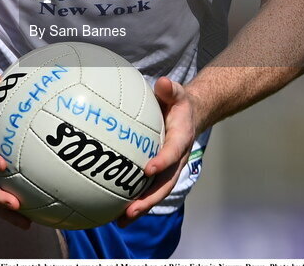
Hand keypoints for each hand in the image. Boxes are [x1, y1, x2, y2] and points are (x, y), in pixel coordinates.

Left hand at [117, 76, 196, 226]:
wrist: (188, 116)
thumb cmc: (177, 103)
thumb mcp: (176, 93)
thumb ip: (171, 89)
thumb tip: (164, 83)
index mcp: (181, 139)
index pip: (173, 152)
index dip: (162, 161)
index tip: (148, 169)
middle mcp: (176, 159)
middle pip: (165, 184)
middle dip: (149, 199)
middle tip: (131, 210)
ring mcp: (167, 169)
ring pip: (156, 192)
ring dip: (140, 207)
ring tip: (121, 220)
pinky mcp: (158, 173)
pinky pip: (146, 189)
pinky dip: (134, 202)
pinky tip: (115, 212)